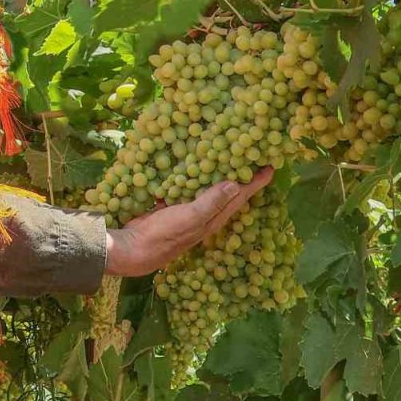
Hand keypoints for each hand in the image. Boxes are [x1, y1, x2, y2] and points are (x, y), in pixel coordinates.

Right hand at [103, 167, 273, 277]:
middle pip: (225, 191)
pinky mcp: (168, 205)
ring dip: (214, 172)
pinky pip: (183, 186)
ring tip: (223, 152)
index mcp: (212, 219)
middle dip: (238, 174)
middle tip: (249, 153)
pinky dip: (189, 174)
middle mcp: (202, 215)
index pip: (240, 197)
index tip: (271, 166)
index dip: (255, 183)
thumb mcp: (190, 218)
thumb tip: (236, 185)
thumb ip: (211, 202)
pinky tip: (188, 161)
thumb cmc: (162, 235)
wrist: (129, 248)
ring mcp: (185, 210)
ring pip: (204, 188)